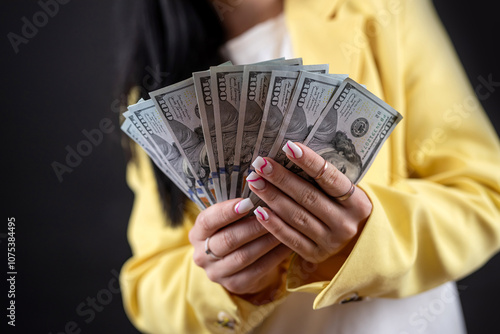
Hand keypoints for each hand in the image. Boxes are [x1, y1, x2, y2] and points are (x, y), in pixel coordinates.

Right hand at [188, 198, 291, 297]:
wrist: (234, 264)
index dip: (227, 211)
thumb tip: (259, 182)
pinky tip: (287, 243)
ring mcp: (217, 273)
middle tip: (273, 212)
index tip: (248, 201)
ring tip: (284, 226)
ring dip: (266, 240)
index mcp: (197, 233)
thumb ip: (237, 206)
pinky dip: (274, 255)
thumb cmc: (232, 230)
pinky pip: (258, 270)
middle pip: (228, 240)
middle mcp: (202, 255)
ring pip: (244, 256)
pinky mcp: (235, 285)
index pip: (208, 221)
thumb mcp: (226, 219)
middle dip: (253, 226)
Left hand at [248, 141, 371, 264]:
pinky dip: (273, 224)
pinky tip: (258, 210)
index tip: (288, 146)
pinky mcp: (315, 255)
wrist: (359, 243)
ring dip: (272, 198)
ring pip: (297, 217)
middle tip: (261, 164)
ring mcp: (331, 242)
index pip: (330, 178)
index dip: (309, 162)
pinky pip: (290, 239)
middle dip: (281, 179)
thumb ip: (324, 179)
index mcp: (357, 203)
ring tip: (254, 182)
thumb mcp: (345, 194)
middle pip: (309, 197)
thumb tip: (290, 152)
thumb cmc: (344, 208)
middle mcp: (345, 223)